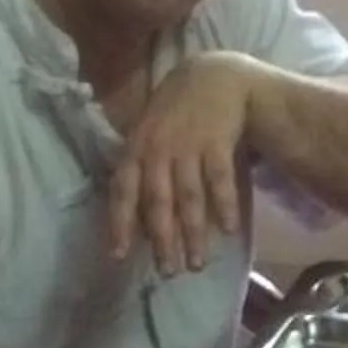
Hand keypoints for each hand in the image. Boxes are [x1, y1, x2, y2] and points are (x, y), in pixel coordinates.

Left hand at [110, 51, 260, 274]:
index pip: (124, 191)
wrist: (214, 75)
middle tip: (168, 271)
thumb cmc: (176, 112)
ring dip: (194, 233)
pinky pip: (220, 179)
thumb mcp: (149, 133)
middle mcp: (159, 150)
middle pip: (159, 201)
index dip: (120, 223)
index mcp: (137, 149)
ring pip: (189, 197)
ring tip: (197, 263)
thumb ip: (141, 168)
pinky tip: (228, 229)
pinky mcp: (217, 141)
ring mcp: (189, 145)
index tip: (119, 256)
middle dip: (163, 239)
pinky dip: (224, 204)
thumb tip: (135, 217)